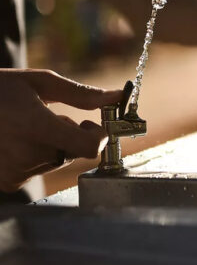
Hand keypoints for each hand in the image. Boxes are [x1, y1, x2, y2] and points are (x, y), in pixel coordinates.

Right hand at [0, 69, 122, 192]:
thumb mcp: (39, 82)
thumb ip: (81, 94)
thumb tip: (117, 96)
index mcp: (35, 126)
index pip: (89, 147)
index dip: (100, 136)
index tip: (94, 124)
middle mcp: (25, 154)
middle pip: (75, 152)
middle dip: (73, 134)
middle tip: (55, 117)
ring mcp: (14, 172)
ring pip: (58, 160)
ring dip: (55, 144)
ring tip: (29, 126)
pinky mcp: (7, 182)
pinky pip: (39, 169)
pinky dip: (37, 155)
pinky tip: (18, 139)